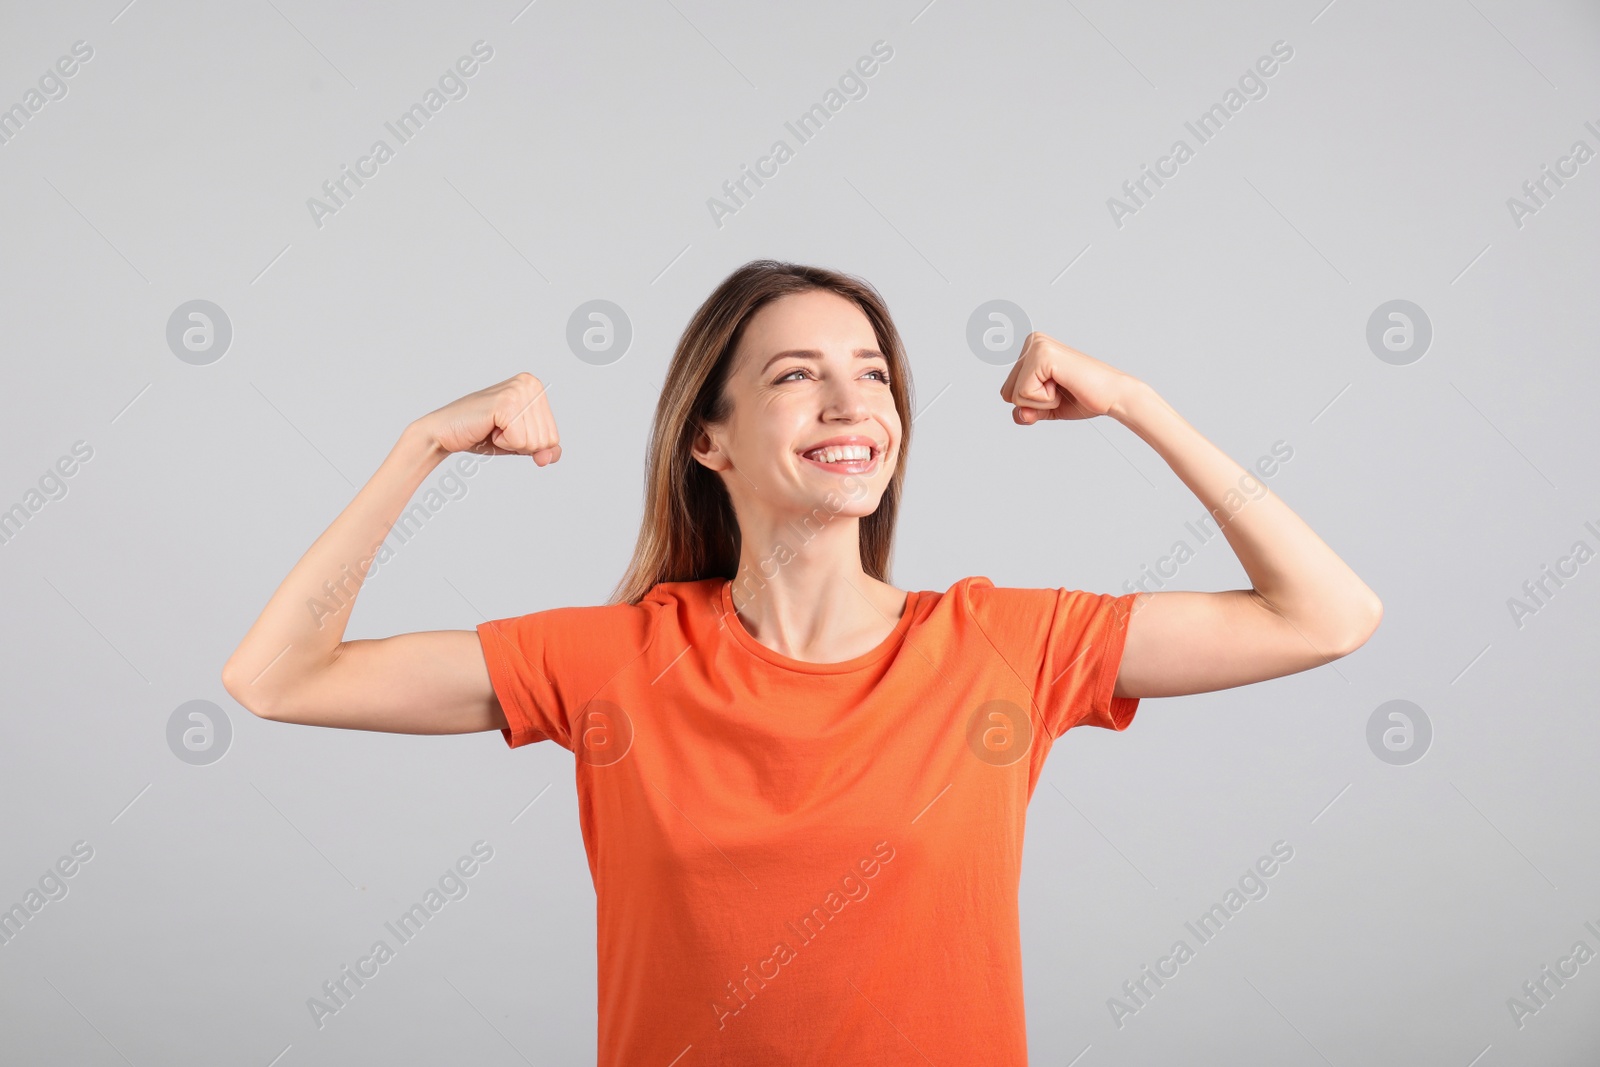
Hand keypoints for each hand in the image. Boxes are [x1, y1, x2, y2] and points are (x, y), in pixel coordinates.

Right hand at [414, 373, 561, 463]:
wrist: (444, 433)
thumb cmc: (481, 434)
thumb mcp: (520, 443)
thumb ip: (543, 449)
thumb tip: (550, 457)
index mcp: (535, 388)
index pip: (553, 437)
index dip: (529, 444)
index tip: (506, 429)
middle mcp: (530, 384)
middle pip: (546, 440)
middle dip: (520, 444)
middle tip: (496, 429)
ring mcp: (518, 391)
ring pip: (534, 442)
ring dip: (511, 443)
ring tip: (492, 427)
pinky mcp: (506, 403)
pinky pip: (519, 441)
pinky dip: (503, 443)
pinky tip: (488, 427)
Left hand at [998, 333, 1141, 423]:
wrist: (1113, 396)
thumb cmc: (1083, 398)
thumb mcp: (1046, 408)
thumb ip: (1026, 412)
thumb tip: (1019, 415)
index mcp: (1030, 350)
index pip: (1007, 392)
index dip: (1032, 404)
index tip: (1058, 390)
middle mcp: (1031, 341)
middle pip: (1007, 393)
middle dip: (1035, 403)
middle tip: (1063, 389)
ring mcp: (1036, 345)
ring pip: (1014, 395)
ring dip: (1041, 401)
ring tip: (1064, 386)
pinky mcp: (1041, 355)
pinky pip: (1024, 394)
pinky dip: (1045, 399)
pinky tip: (1064, 384)